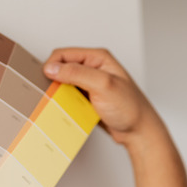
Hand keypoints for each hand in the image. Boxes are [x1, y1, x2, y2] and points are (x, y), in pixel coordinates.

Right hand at [43, 48, 163, 148]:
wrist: (139, 132)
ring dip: (59, 93)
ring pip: (64, 84)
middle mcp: (94, 68)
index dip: (52, 65)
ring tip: (61, 103)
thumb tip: (52, 68)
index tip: (47, 80)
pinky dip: (65, 103)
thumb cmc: (129, 108)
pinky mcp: (89, 98)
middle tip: (53, 94)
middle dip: (54, 80)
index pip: (64, 54)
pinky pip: (69, 97)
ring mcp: (91, 84)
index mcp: (98, 58)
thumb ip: (77, 73)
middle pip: (62, 68)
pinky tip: (68, 110)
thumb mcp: (103, 85)